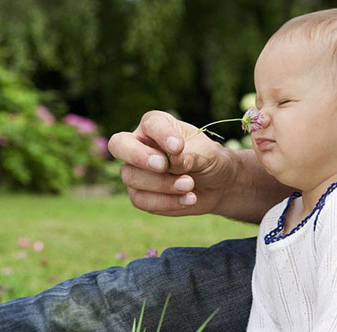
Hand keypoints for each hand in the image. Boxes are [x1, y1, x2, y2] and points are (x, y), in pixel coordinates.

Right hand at [108, 110, 236, 216]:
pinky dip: (166, 202)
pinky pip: (141, 200)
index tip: (178, 146)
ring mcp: (136, 170)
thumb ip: (188, 155)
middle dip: (139, 156)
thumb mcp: (207, 153)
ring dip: (162, 184)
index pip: (150, 124)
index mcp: (156, 125)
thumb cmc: (209, 159)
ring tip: (190, 185)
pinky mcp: (140, 194)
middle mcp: (140, 145)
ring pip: (131, 176)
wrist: (217, 184)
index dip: (161, 134)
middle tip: (163, 165)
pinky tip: (188, 199)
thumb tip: (173, 161)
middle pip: (119, 145)